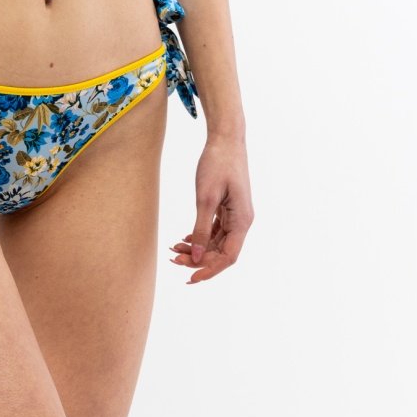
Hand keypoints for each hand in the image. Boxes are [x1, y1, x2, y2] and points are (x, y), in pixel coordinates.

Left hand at [170, 134, 253, 283]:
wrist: (225, 138)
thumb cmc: (218, 163)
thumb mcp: (205, 199)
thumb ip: (201, 230)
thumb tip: (198, 258)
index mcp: (242, 221)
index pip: (228, 257)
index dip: (210, 270)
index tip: (190, 277)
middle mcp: (241, 221)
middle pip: (220, 253)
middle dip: (198, 259)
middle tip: (174, 258)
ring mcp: (235, 216)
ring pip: (216, 244)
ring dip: (196, 249)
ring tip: (174, 249)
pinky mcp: (226, 209)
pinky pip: (214, 232)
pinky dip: (199, 238)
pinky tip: (184, 239)